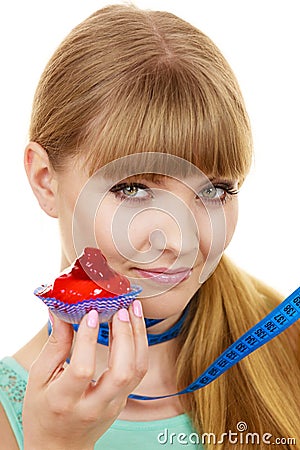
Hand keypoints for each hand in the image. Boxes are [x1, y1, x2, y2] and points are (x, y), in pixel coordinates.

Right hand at [23, 301, 147, 449]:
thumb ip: (55, 345)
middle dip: (124, 336)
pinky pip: (138, 371)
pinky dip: (140, 344)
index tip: (92, 313)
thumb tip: (62, 312)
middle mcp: (94, 405)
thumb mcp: (39, 378)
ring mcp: (113, 405)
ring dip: (139, 336)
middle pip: (121, 372)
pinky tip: (135, 324)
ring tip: (134, 309)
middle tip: (121, 309)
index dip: (89, 339)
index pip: (83, 369)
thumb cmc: (44, 409)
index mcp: (65, 400)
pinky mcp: (124, 400)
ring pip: (137, 370)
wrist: (60, 446)